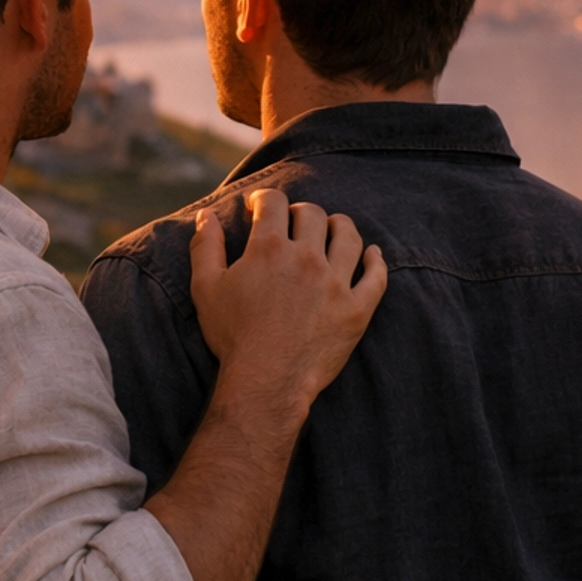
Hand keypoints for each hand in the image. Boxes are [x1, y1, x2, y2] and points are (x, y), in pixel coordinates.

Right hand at [190, 189, 385, 417]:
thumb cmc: (233, 336)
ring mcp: (336, 283)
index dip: (263, 198)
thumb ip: (205, 246)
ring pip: (348, 237)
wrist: (267, 381)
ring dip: (340, 226)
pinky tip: (373, 255)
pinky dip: (376, 262)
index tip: (258, 206)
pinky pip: (376, 277)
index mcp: (269, 248)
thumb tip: (205, 214)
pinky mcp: (356, 309)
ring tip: (333, 228)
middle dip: (300, 212)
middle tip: (292, 223)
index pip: (273, 203)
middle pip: (312, 214)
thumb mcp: (206, 288)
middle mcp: (306, 257)